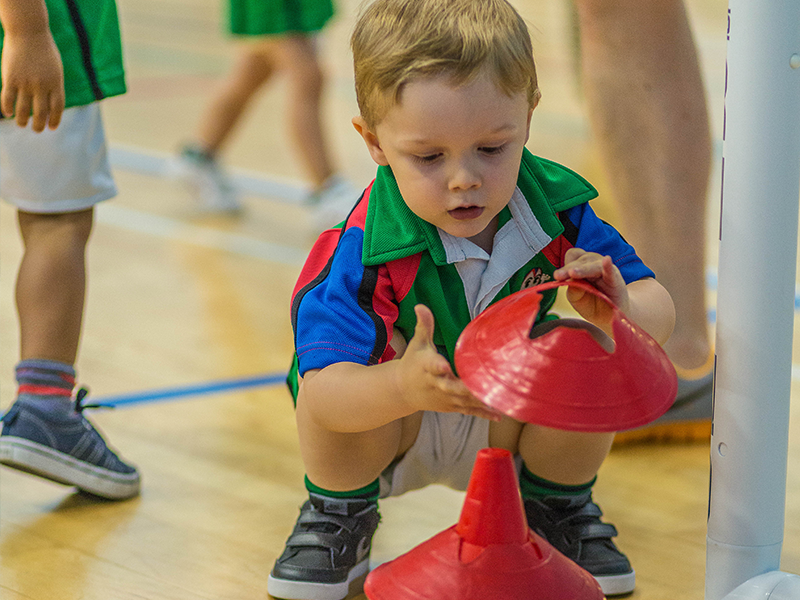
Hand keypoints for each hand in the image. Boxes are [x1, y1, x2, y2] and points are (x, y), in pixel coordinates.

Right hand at [1, 30, 64, 130]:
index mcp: (56, 83)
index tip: (51, 128)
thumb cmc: (44, 49)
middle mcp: (42, 86)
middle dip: (38, 124)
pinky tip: (7, 114)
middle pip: (41, 112)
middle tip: (36, 130)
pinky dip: (7, 108)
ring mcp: (26, 83)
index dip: (54, 120)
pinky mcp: (10, 78)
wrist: (28, 31)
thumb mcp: (55, 68)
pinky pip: (7, 98)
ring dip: (22, 120)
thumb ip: (54, 85)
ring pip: (23, 109)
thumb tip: (50, 102)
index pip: (57, 108)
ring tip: (21, 125)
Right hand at [396, 304, 500, 420]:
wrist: (402, 391)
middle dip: (464, 388)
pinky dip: (482, 413)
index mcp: (427, 366)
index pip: (431, 365)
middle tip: (480, 386)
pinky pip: (468, 410)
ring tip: (500, 400)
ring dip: (480, 401)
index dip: (437, 365)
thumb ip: (423, 326)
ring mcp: (445, 398)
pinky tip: (499, 415)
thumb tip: (420, 305)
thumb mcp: (417, 343)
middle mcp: (436, 384)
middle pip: (450, 387)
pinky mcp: (451, 406)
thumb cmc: (413, 362)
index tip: (444, 365)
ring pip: (463, 401)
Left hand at [553, 248, 629, 324]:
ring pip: (593, 265)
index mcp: (582, 267)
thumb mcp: (578, 300)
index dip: (564, 266)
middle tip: (559, 276)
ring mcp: (605, 272)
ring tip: (573, 273)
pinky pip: (611, 272)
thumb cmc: (593, 304)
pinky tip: (607, 260)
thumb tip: (569, 281)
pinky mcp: (616, 280)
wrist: (612, 317)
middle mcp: (593, 265)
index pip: (572, 257)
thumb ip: (573, 291)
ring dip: (582, 269)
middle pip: (580, 260)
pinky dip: (608, 266)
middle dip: (568, 268)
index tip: (557, 276)